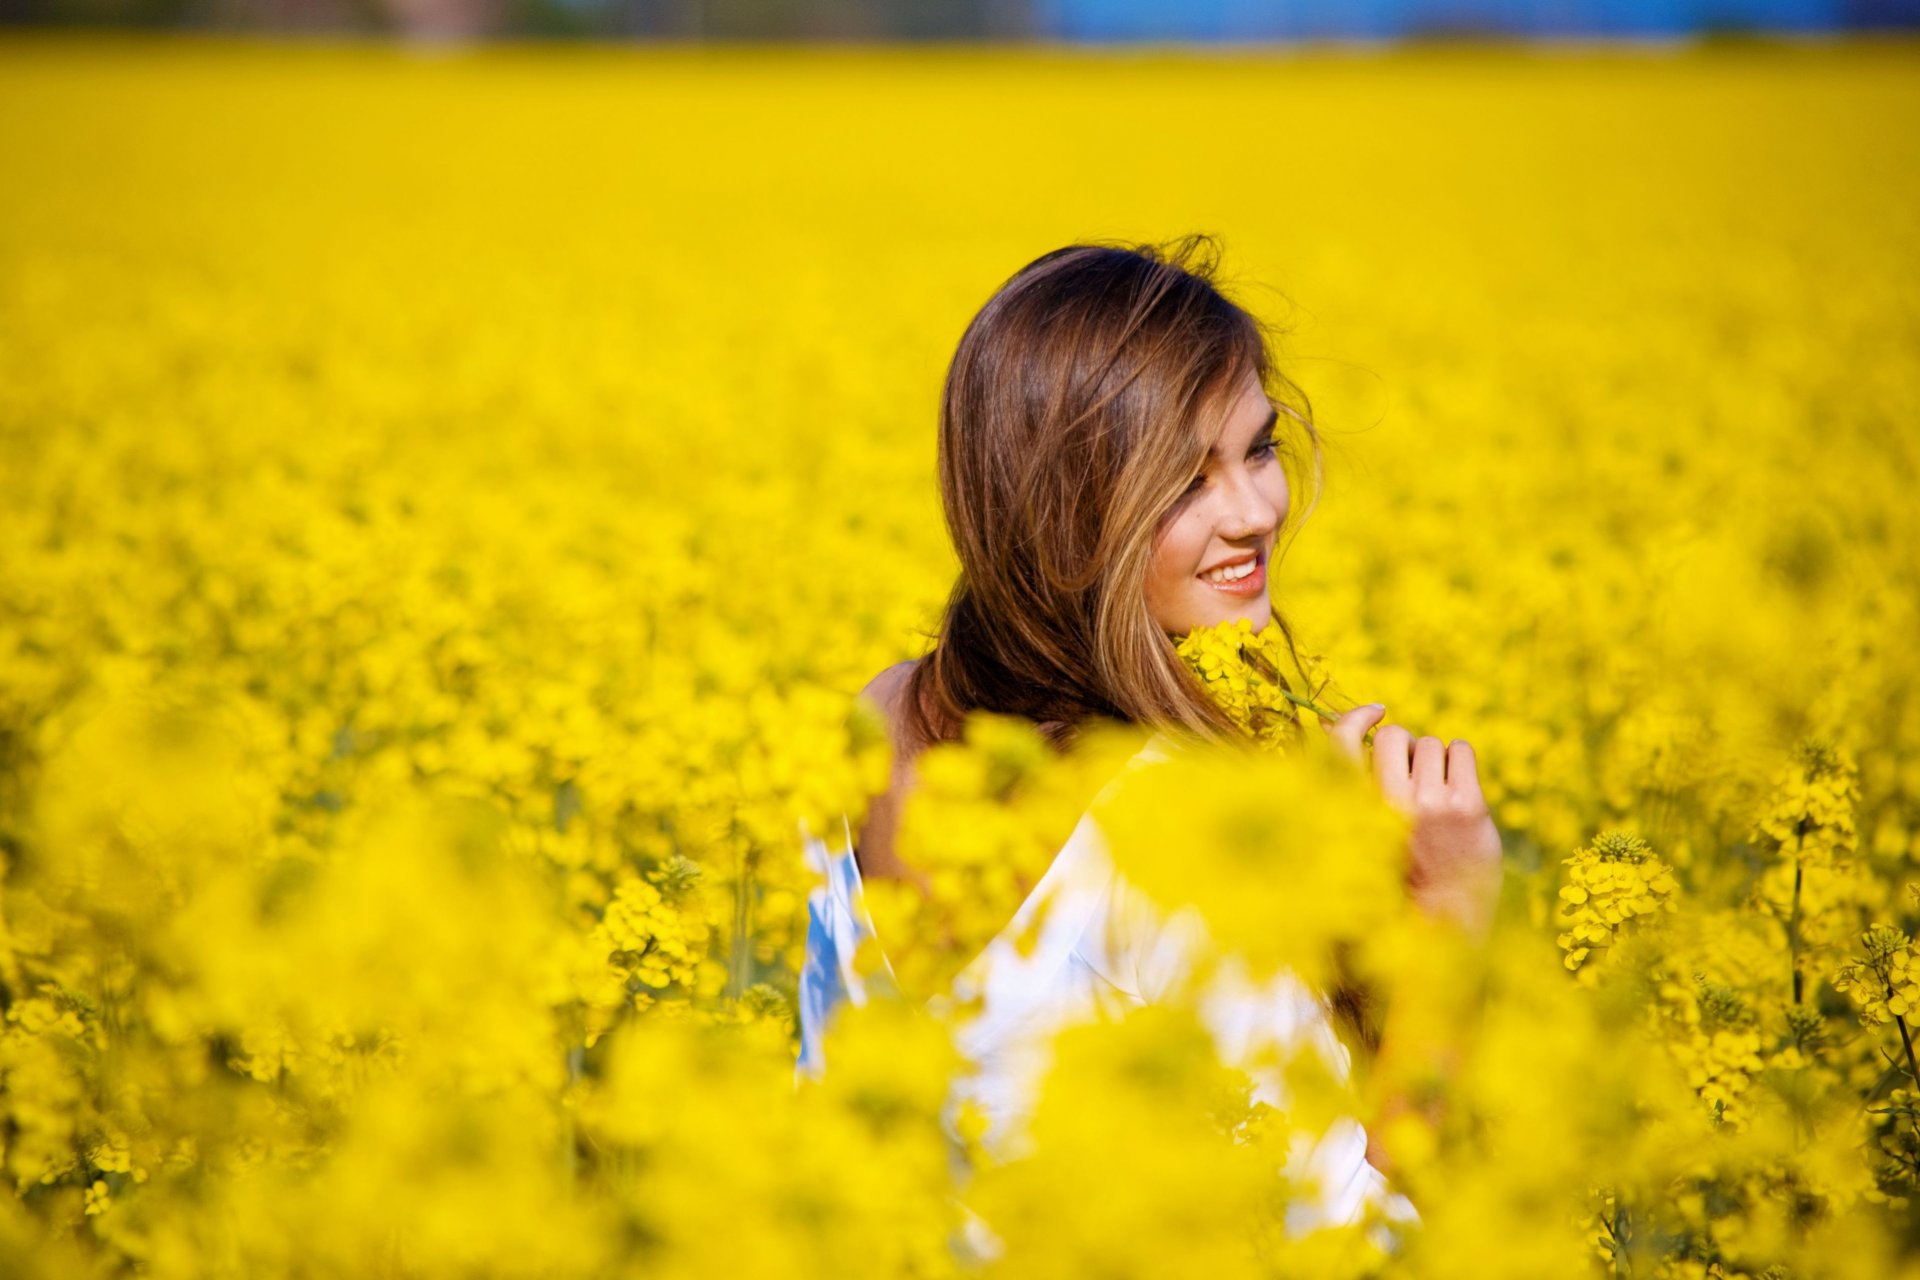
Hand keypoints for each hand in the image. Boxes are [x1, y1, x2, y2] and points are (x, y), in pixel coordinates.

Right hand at [1323, 705, 1503, 939]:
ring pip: (1431, 744)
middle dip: (1404, 746)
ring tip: (1437, 794)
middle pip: (1394, 736)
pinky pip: (1461, 750)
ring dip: (1434, 760)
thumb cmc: (1399, 876)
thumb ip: (1352, 790)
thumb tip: (1337, 727)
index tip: (1375, 712)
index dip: (1354, 718)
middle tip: (1413, 775)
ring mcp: (1431, 804)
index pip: (1340, 743)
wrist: (1443, 924)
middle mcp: (1389, 805)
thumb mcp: (1360, 836)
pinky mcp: (1468, 807)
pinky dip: (1460, 761)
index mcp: (1355, 812)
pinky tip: (1458, 790)